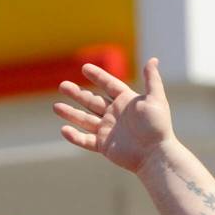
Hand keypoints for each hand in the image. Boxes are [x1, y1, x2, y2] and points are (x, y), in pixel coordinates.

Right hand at [53, 57, 174, 173]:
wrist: (156, 154)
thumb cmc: (157, 126)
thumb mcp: (156, 99)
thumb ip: (152, 79)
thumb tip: (153, 59)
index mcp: (127, 102)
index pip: (110, 85)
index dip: (98, 76)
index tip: (85, 67)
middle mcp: (116, 115)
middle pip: (93, 101)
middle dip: (77, 94)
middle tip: (62, 85)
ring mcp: (109, 130)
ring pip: (86, 120)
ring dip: (71, 114)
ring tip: (56, 107)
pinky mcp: (105, 146)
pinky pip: (86, 140)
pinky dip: (75, 137)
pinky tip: (64, 130)